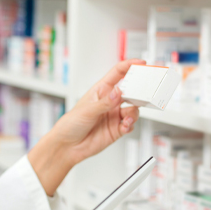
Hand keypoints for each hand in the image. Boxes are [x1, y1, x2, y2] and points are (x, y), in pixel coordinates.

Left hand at [29, 59, 144, 195]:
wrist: (68, 146)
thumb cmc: (71, 124)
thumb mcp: (87, 110)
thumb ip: (105, 102)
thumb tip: (118, 92)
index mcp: (101, 90)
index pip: (118, 74)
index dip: (129, 66)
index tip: (141, 63)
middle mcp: (110, 101)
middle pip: (131, 91)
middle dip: (139, 91)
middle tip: (143, 94)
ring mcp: (114, 115)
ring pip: (133, 109)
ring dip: (134, 112)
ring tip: (127, 118)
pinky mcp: (118, 129)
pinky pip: (131, 124)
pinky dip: (131, 125)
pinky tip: (124, 126)